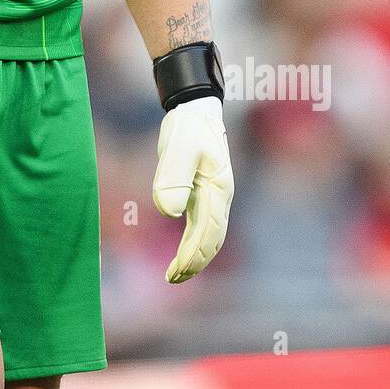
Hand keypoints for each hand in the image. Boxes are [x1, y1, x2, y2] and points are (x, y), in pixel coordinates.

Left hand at [152, 96, 232, 282]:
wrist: (196, 109)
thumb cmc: (189, 126)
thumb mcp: (179, 148)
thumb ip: (174, 178)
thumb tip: (168, 214)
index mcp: (219, 189)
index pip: (208, 232)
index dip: (193, 255)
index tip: (175, 271)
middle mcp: (220, 197)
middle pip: (212, 240)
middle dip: (194, 263)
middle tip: (171, 279)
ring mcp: (215, 197)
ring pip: (210, 237)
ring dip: (195, 257)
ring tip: (174, 275)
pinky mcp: (204, 194)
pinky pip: (203, 227)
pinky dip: (193, 244)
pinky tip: (181, 254)